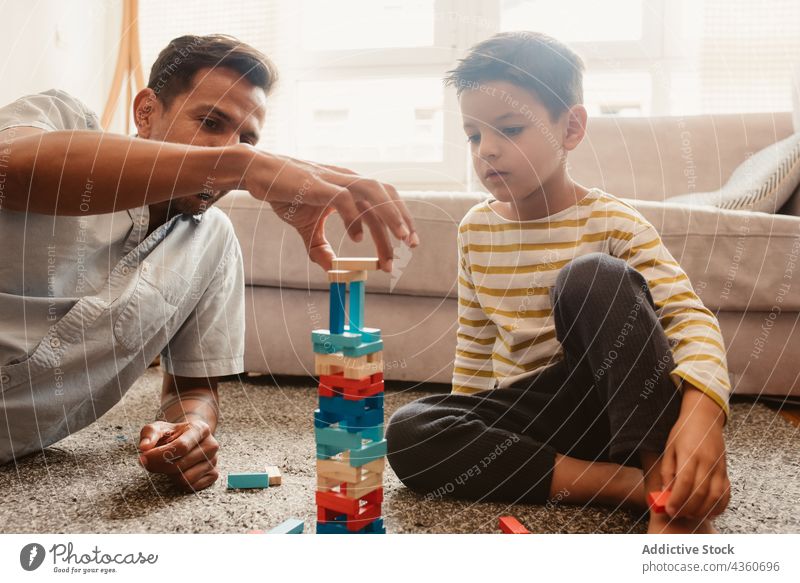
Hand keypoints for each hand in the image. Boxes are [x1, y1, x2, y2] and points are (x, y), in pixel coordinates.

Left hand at [138, 420, 218, 491]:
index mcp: (200, 429)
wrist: (189, 438)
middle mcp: (211, 445)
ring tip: (167, 465)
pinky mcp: (213, 475)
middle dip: (159, 467)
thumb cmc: (172, 434)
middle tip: (148, 463)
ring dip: (169, 475)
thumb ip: (150, 434)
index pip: (180, 446)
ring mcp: (214, 461)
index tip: (143, 458)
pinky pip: (190, 487)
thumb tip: (144, 447)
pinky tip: (177, 471)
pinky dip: (178, 482)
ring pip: (184, 478)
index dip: (159, 455)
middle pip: (180, 465)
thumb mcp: (159, 428)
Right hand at [242, 151, 418, 271]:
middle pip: (385, 198)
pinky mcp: (317, 184)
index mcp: (351, 189)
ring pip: (373, 192)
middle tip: (410, 247)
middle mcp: (348, 181)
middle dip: (402, 221)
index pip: (382, 205)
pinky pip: (343, 198)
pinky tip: (357, 239)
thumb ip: (320, 248)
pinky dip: (354, 218)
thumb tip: (330, 269)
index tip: (407, 247)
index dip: (399, 223)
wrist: (259, 173)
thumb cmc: (286, 194)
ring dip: (390, 215)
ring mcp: (334, 180)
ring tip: (398, 239)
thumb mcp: (306, 227)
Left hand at [660, 387, 729, 518]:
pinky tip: (708, 511)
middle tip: (677, 515)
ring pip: (715, 496)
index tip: (669, 510)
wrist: (704, 418)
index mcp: (689, 454)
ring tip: (690, 514)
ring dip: (703, 510)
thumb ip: (668, 471)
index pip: (685, 482)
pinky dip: (719, 506)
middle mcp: (707, 462)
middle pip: (700, 492)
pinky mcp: (725, 471)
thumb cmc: (682, 432)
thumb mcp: (669, 448)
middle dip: (688, 508)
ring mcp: (719, 467)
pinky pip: (726, 493)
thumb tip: (666, 493)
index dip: (677, 499)